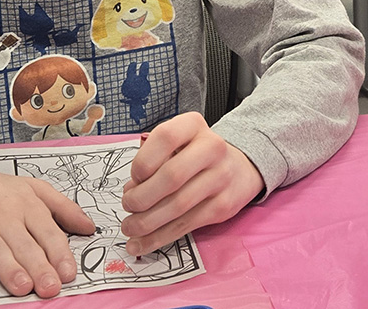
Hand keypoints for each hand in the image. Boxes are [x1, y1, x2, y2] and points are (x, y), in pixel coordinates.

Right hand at [0, 157, 94, 297]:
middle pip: (24, 244)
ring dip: (10, 269)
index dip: (59, 253)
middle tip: (50, 287)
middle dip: (39, 267)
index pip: (47, 232)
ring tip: (23, 287)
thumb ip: (63, 208)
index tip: (68, 273)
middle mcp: (4, 215)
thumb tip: (90, 228)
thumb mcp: (34, 189)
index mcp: (27, 205)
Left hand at [120, 112, 263, 255]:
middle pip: (171, 176)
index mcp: (194, 126)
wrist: (240, 168)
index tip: (134, 178)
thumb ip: (154, 160)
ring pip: (178, 206)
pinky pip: (186, 225)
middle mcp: (213, 148)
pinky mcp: (223, 206)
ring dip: (146, 222)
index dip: (143, 161)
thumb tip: (131, 193)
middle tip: (127, 205)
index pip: (165, 138)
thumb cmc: (197, 155)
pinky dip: (159, 237)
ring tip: (130, 227)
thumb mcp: (178, 143)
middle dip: (141, 197)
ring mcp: (221, 178)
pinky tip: (142, 243)